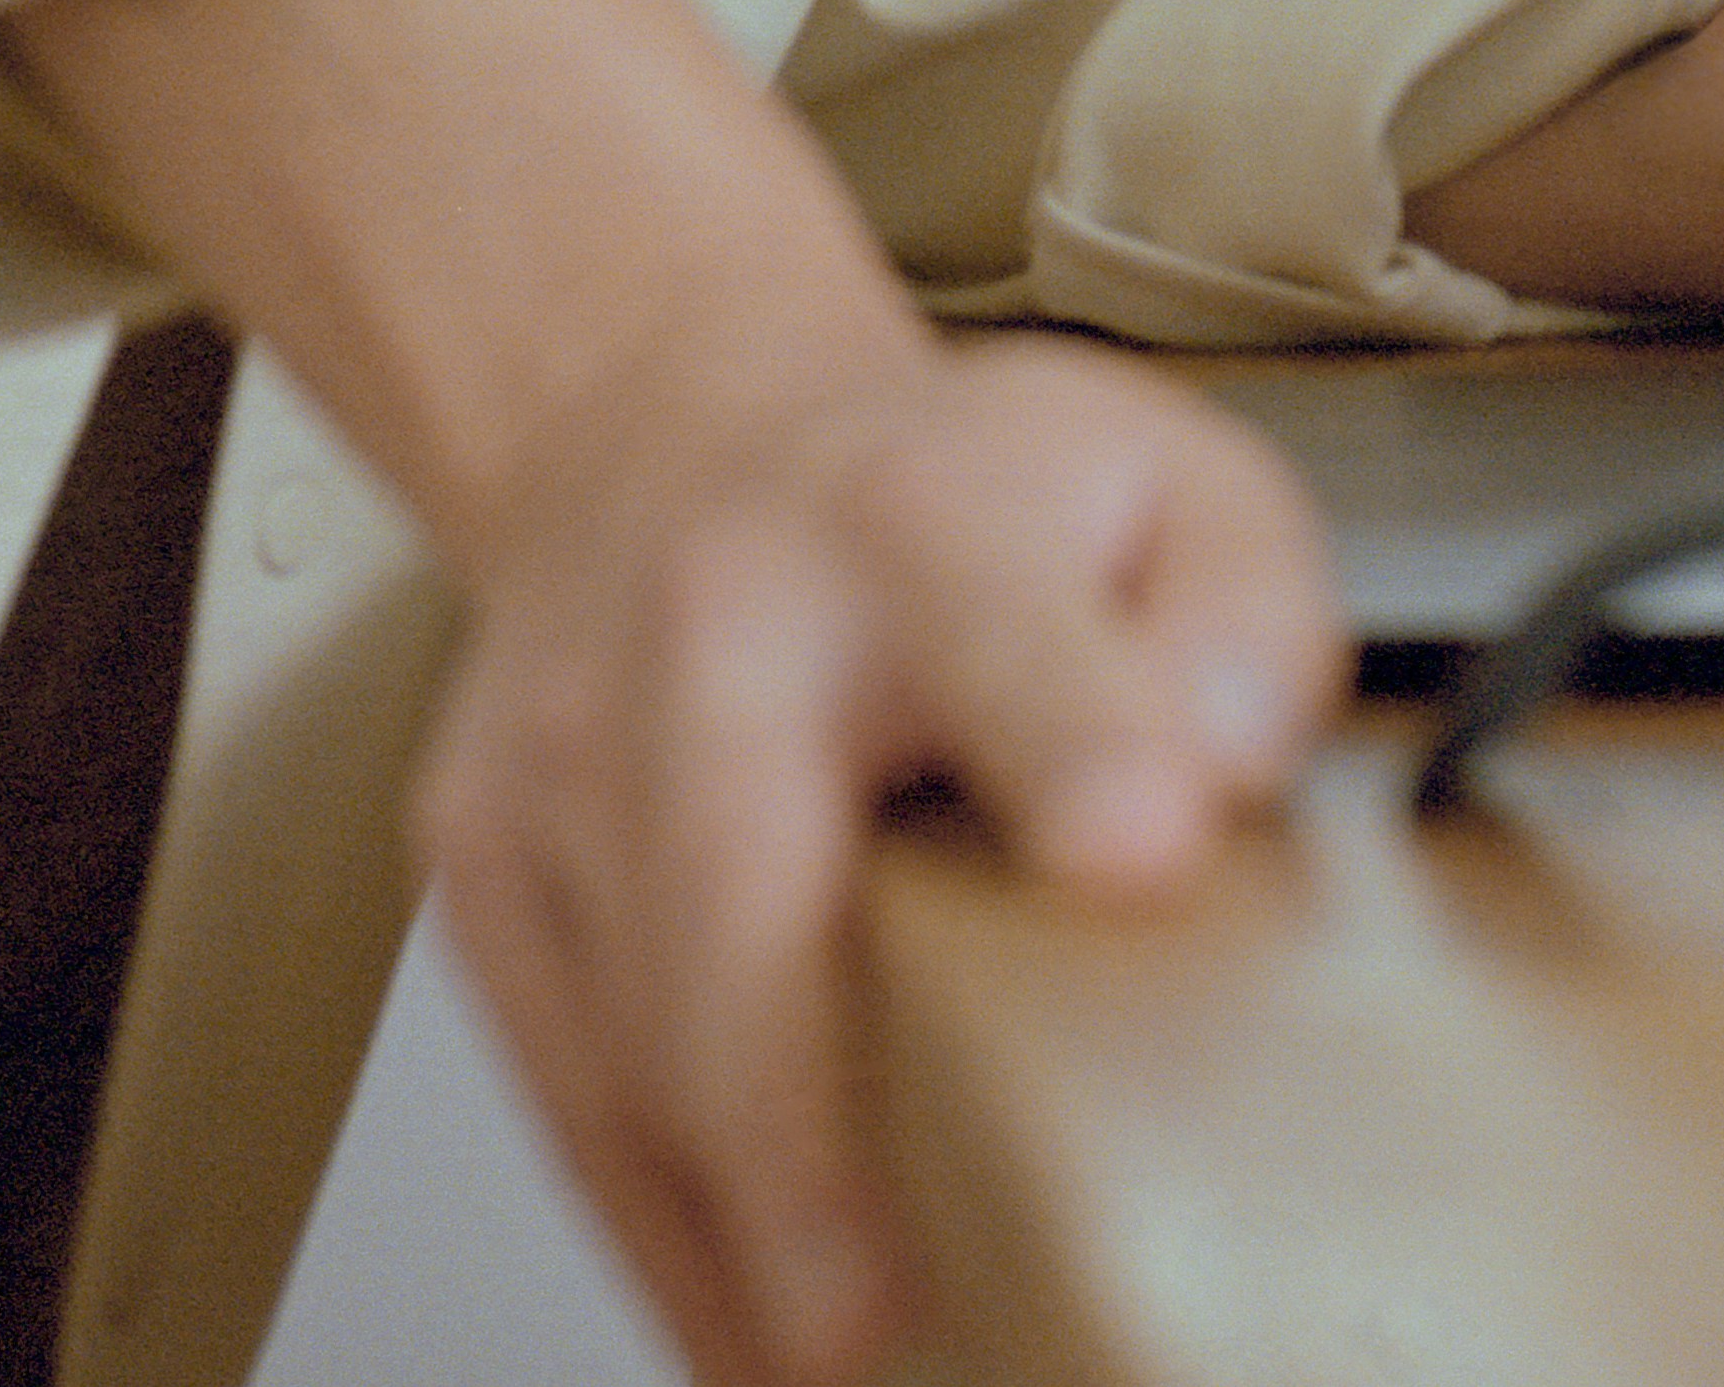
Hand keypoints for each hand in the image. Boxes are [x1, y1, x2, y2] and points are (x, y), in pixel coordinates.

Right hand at [413, 321, 1337, 1386]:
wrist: (669, 429)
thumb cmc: (947, 492)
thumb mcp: (1159, 476)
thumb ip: (1242, 612)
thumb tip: (1233, 762)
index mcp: (913, 510)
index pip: (999, 619)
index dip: (1074, 735)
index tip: (1140, 853)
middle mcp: (716, 627)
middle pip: (737, 886)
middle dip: (798, 1125)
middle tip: (874, 1312)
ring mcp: (567, 756)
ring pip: (630, 1036)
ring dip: (732, 1230)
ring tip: (840, 1353)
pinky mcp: (481, 871)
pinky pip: (565, 1091)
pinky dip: (659, 1231)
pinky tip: (749, 1321)